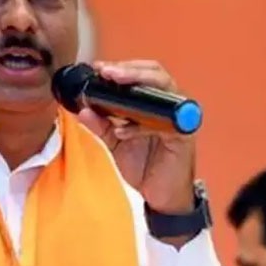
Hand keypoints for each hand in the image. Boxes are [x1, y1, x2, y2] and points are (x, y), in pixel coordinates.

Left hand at [77, 60, 195, 214]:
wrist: (161, 198)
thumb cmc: (144, 166)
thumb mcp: (114, 143)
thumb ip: (100, 126)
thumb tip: (82, 110)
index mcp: (152, 103)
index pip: (141, 73)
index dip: (121, 67)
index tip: (98, 68)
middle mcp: (168, 106)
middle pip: (155, 73)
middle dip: (129, 69)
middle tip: (106, 70)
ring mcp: (178, 118)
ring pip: (164, 88)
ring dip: (138, 81)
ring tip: (114, 81)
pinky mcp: (183, 136)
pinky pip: (164, 122)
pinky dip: (141, 125)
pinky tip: (123, 131)